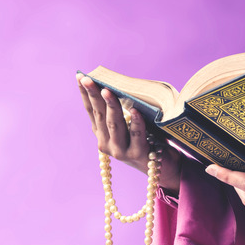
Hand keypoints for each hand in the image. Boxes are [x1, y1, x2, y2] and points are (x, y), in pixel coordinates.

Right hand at [78, 75, 181, 192]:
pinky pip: (136, 136)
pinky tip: (134, 111)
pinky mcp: (137, 155)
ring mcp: (120, 151)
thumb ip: (123, 110)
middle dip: (94, 95)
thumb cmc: (148, 139)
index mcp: (102, 134)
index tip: (80, 76)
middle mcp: (107, 143)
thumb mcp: (130, 125)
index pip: (91, 110)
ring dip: (111, 106)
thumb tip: (121, 86)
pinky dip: (135, 123)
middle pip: (100, 115)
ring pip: (114, 125)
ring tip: (108, 91)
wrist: (164, 168)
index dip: (85, 94)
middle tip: (89, 80)